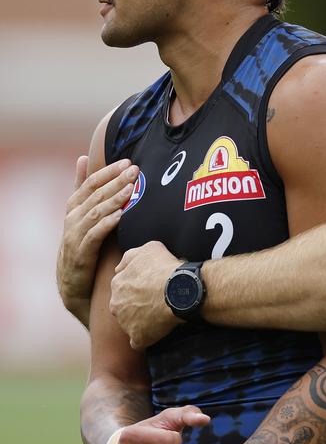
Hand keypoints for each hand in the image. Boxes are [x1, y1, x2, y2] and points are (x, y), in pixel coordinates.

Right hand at [56, 156, 138, 324]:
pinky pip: (95, 235)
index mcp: (74, 207)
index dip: (108, 172)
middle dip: (115, 181)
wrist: (73, 285)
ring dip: (114, 199)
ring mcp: (75, 235)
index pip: (90, 183)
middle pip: (95, 195)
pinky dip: (107, 223)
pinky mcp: (81, 253)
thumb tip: (81, 158)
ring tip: (131, 189)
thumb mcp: (80, 215)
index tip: (127, 162)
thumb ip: (81, 188)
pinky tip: (121, 216)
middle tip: (134, 170)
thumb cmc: (81, 246)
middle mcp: (72, 219)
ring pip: (96, 212)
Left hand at [111, 241, 182, 348]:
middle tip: (154, 304)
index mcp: (117, 284)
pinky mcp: (138, 337)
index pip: (122, 288)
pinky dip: (146, 339)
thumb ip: (130, 257)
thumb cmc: (165, 268)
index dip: (137, 289)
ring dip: (140, 323)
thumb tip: (119, 267)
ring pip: (129, 324)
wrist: (179, 290)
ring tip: (159, 318)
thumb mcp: (147, 249)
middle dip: (134, 307)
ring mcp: (126, 323)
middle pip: (122, 307)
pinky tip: (156, 334)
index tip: (150, 289)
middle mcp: (116, 304)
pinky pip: (138, 342)